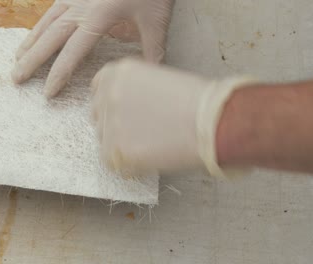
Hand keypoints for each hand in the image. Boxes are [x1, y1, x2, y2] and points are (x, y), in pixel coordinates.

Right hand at [12, 0, 173, 97]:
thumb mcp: (157, 20)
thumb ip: (153, 50)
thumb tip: (150, 76)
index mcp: (99, 16)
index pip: (73, 52)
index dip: (58, 74)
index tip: (47, 92)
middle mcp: (81, 6)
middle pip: (50, 37)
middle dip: (31, 59)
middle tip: (15, 78)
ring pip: (46, 21)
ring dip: (30, 41)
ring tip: (16, 59)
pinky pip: (52, 9)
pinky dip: (40, 24)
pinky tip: (35, 34)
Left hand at [91, 58, 251, 176]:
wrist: (214, 120)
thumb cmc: (197, 101)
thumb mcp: (159, 80)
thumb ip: (134, 92)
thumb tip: (126, 112)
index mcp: (118, 72)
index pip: (98, 89)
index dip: (111, 104)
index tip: (122, 114)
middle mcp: (108, 94)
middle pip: (98, 116)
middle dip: (114, 126)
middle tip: (139, 134)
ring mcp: (110, 122)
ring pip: (104, 141)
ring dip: (122, 146)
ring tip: (152, 146)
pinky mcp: (117, 149)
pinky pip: (113, 163)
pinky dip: (128, 166)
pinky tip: (150, 159)